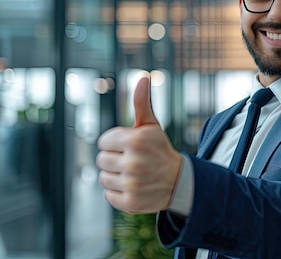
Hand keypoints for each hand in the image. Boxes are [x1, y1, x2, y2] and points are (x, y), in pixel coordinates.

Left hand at [96, 75, 182, 212]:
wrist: (179, 181)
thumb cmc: (159, 149)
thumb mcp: (151, 126)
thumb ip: (141, 102)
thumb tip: (142, 77)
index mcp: (135, 140)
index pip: (103, 142)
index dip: (115, 143)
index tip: (130, 147)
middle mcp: (134, 162)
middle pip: (101, 160)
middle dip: (114, 159)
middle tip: (132, 161)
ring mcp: (132, 183)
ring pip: (103, 178)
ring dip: (115, 176)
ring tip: (133, 174)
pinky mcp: (130, 202)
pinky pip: (108, 195)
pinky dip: (118, 192)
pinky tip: (133, 187)